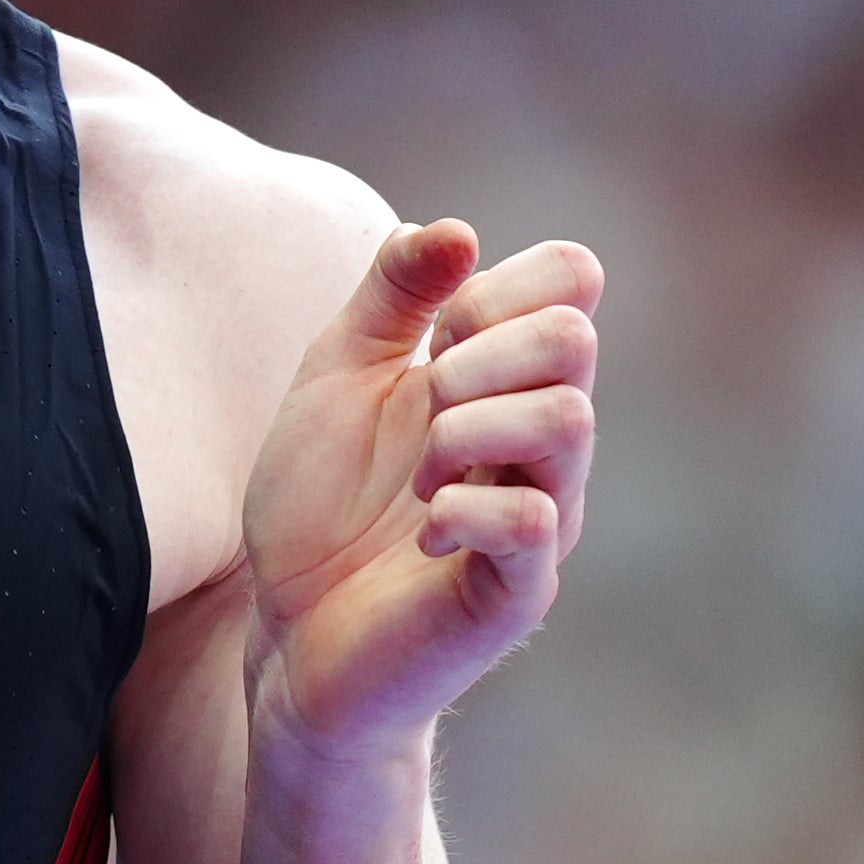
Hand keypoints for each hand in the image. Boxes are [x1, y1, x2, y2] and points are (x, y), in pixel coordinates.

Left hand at [239, 220, 602, 768]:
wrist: (289, 634)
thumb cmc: (320, 509)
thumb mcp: (337, 375)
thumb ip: (391, 295)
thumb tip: (453, 229)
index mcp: (510, 377)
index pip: (572, 279)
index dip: (498, 283)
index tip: (434, 337)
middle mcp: (545, 441)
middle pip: (574, 339)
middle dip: (477, 356)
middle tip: (422, 408)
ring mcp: (545, 515)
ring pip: (567, 422)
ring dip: (468, 429)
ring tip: (420, 478)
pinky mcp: (522, 588)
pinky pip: (534, 518)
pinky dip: (462, 508)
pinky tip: (423, 534)